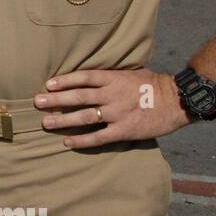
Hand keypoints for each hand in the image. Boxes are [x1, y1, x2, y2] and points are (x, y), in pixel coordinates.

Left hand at [32, 68, 191, 148]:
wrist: (178, 101)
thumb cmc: (153, 85)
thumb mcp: (130, 73)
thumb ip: (110, 77)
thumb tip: (88, 78)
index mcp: (114, 78)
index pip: (84, 77)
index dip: (65, 80)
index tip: (49, 84)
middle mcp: (113, 95)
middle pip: (79, 96)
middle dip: (56, 100)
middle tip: (37, 102)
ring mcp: (118, 113)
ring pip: (84, 117)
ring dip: (63, 120)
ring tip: (45, 123)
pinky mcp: (124, 130)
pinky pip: (98, 137)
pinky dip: (81, 139)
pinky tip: (67, 142)